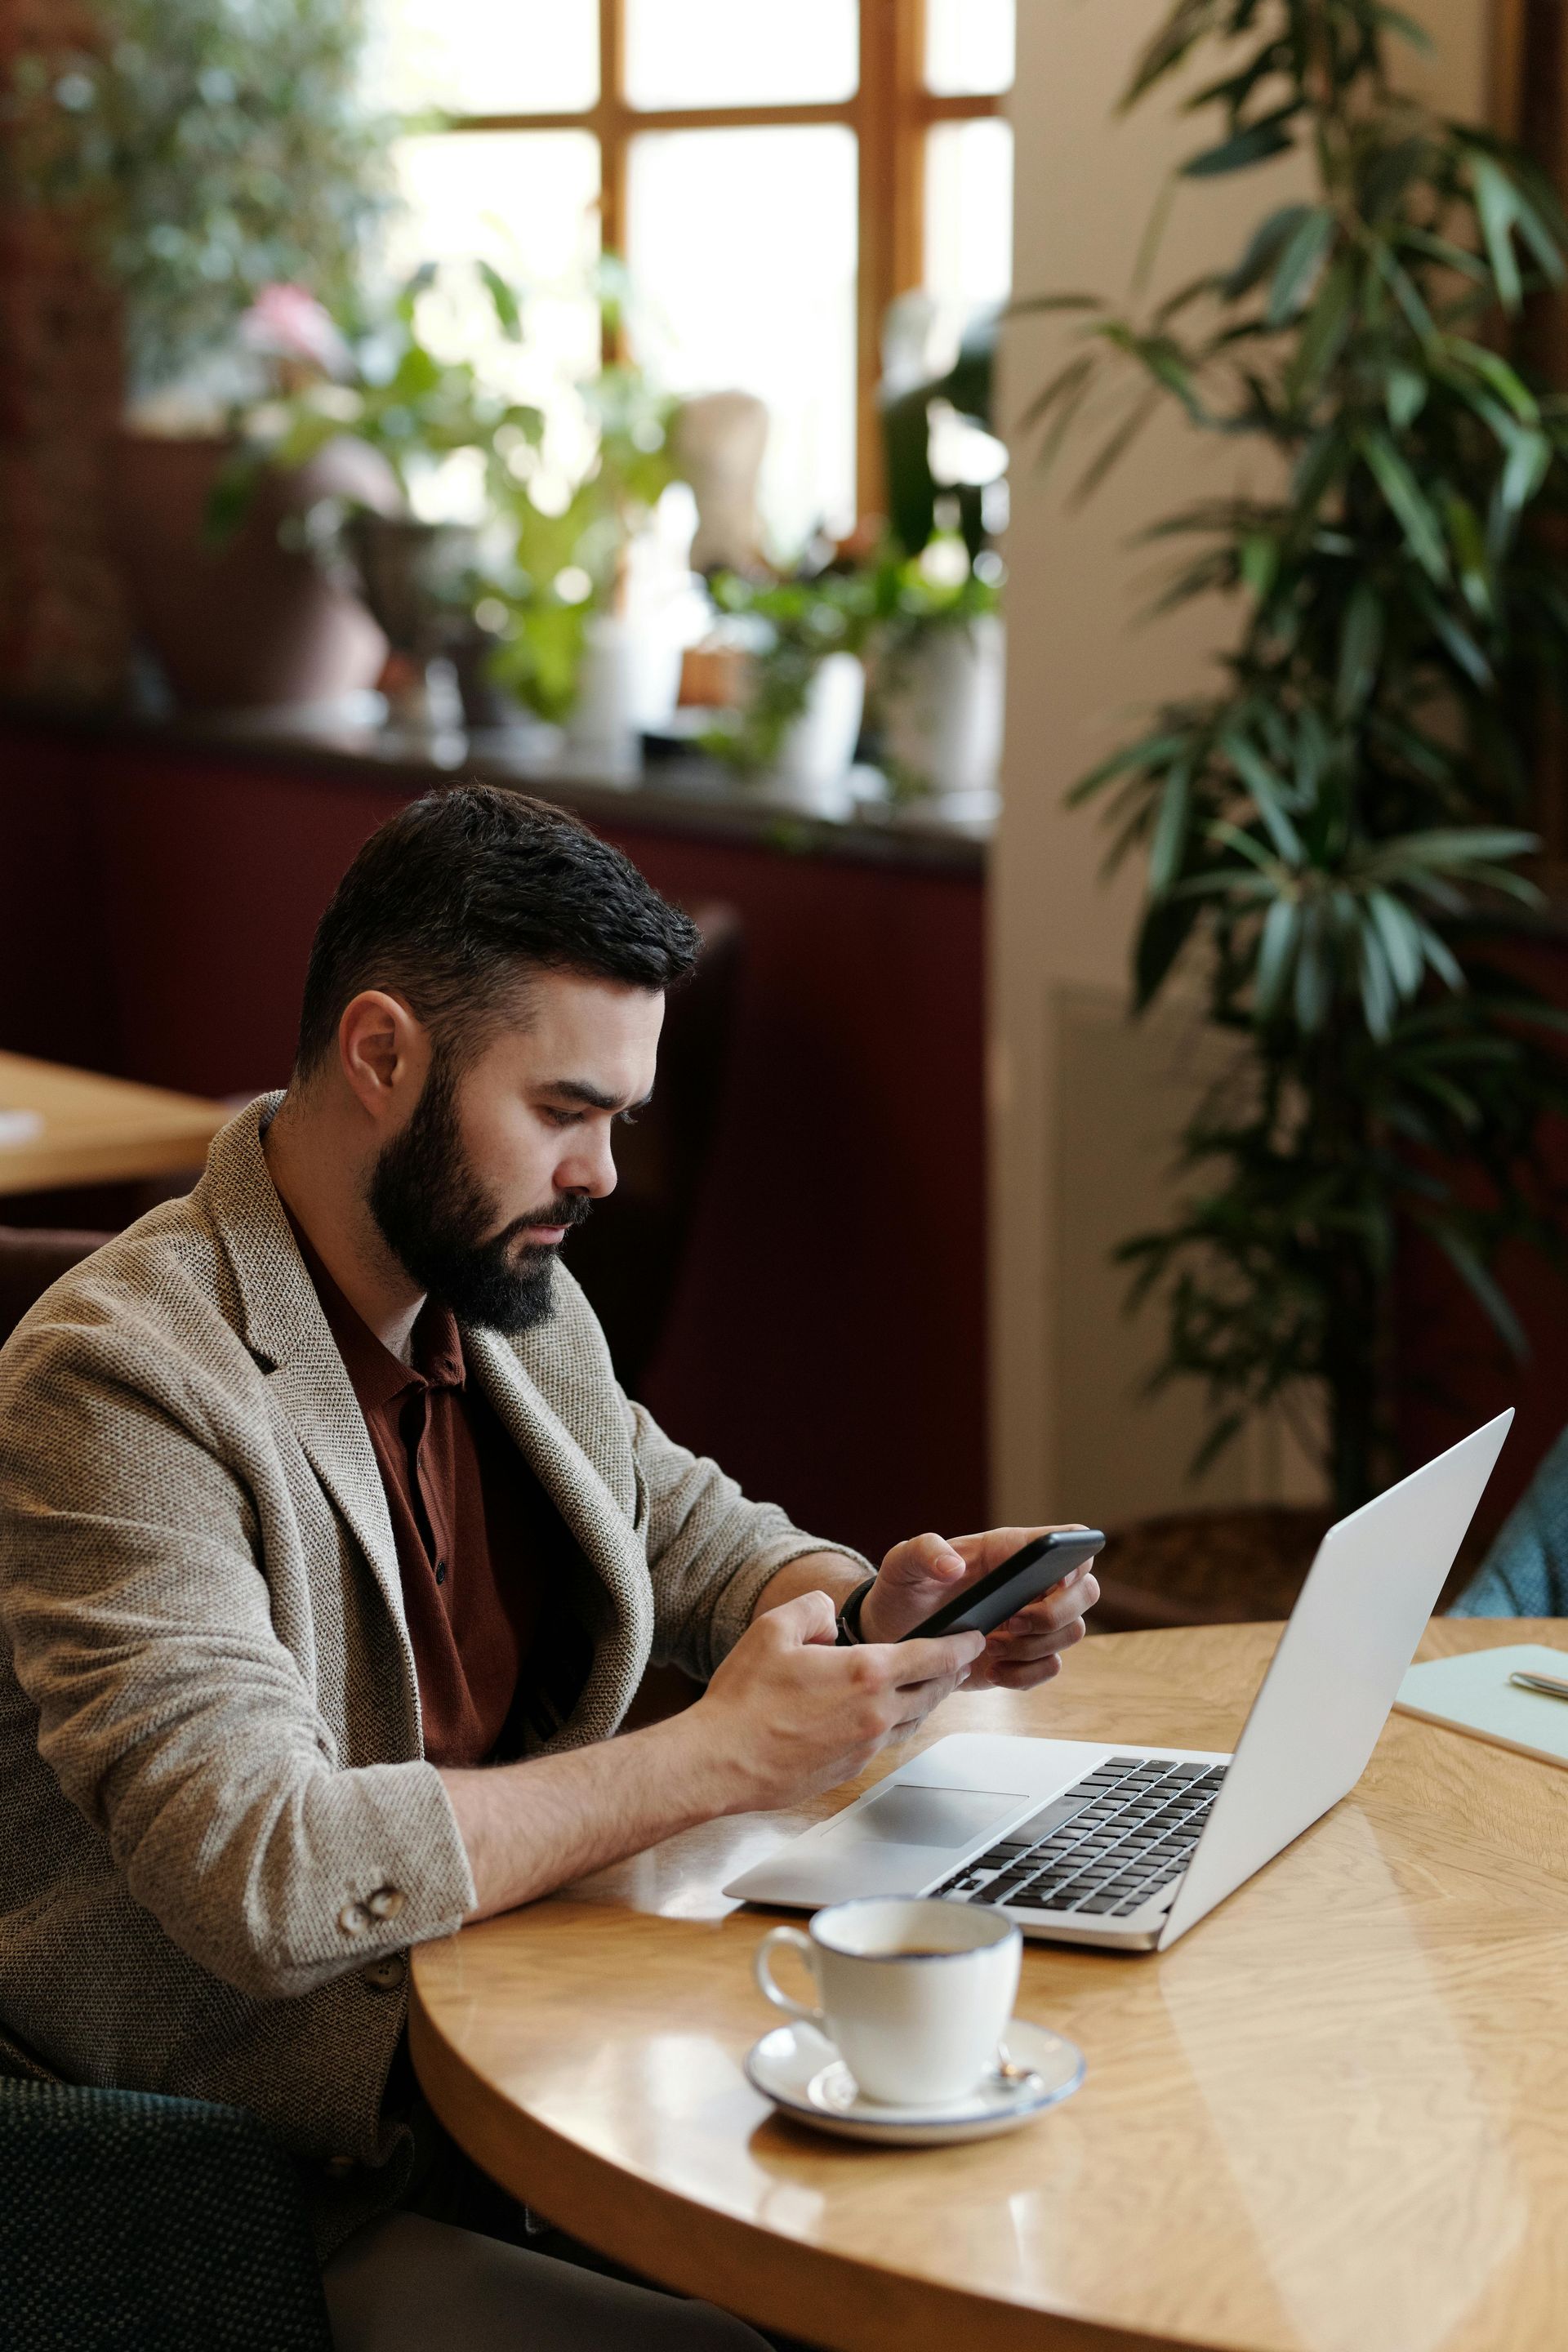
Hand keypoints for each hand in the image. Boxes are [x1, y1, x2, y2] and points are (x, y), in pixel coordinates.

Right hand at [677, 1590, 985, 1813]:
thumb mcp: (773, 1629)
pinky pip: (888, 1743)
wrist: (722, 1761)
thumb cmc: (744, 1700)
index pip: (932, 1656)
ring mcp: (865, 1747)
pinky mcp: (850, 1770)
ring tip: (929, 1686)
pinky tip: (886, 1717)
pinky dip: (898, 1725)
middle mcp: (876, 1713)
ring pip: (914, 1721)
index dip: (960, 1646)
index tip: (974, 1639)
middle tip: (959, 1661)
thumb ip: (811, 1609)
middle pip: (933, 1692)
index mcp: (866, 1673)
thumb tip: (829, 1615)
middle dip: (951, 1673)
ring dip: (928, 1701)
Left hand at [857, 1525, 1098, 1689]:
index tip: (1055, 1579)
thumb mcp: (903, 1562)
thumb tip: (953, 1565)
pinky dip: (1026, 1674)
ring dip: (1037, 1645)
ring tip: (991, 1647)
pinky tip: (993, 1670)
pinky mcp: (1023, 1656)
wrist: (894, 1636)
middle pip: (1086, 1591)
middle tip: (1013, 1622)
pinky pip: (1050, 1667)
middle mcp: (1030, 1585)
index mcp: (1009, 1551)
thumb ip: (924, 1552)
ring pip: (1072, 1632)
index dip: (1076, 1556)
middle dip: (1057, 1612)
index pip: (1066, 1540)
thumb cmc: (904, 1589)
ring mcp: (1031, 1623)